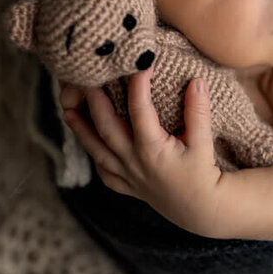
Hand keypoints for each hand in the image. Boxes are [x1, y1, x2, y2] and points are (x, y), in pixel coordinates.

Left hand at [59, 68, 224, 236]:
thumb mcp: (203, 142)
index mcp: (152, 149)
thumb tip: (196, 80)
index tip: (139, 64)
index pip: (139, 109)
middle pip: (106, 127)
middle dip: (94, 101)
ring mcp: (127, 176)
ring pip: (96, 150)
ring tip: (68, 110)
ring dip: (81, 129)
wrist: (202, 209)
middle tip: (87, 80)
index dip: (138, 84)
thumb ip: (198, 111)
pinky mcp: (127, 186)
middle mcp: (133, 162)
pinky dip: (95, 156)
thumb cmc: (204, 174)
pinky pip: (104, 172)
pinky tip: (91, 143)